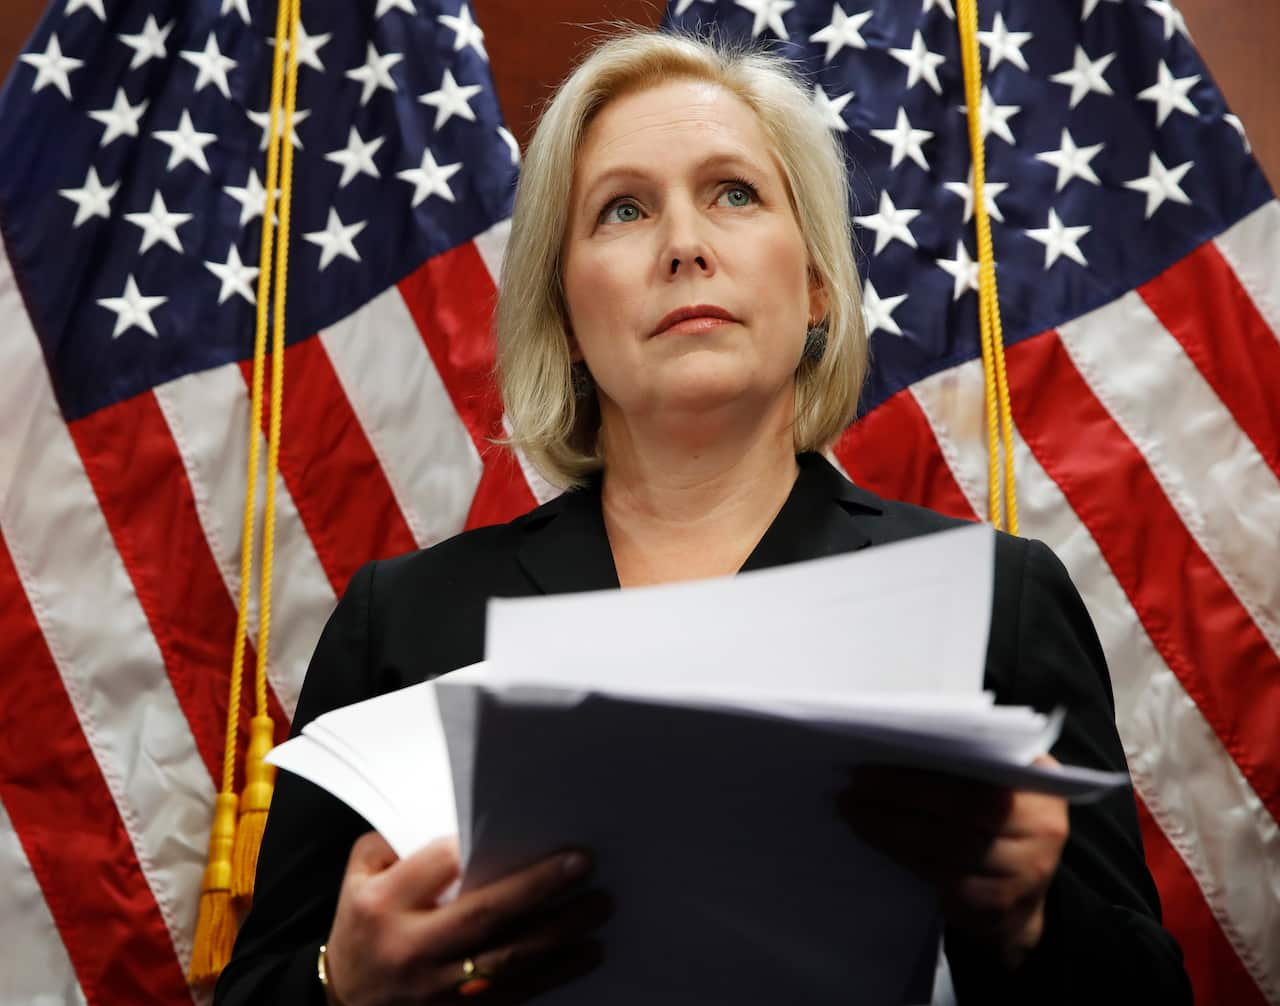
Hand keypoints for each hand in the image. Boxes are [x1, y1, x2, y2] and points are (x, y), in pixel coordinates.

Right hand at [323, 832, 606, 1005]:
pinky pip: (516, 993)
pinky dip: (556, 972)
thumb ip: (397, 844)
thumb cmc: (362, 925)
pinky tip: (587, 952)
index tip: (527, 824)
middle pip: (485, 914)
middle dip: (539, 888)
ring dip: (561, 933)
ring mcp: (437, 988)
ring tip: (599, 905)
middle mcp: (412, 947)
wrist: (342, 1001)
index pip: (440, 865)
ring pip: (510, 959)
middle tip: (583, 863)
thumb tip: (454, 821)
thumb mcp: (360, 876)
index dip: (481, 845)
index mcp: (385, 904)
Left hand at [839, 757, 1068, 968]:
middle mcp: (1043, 829)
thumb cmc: (997, 815)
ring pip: (950, 851)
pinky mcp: (1003, 909)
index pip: (975, 776)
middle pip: (961, 813)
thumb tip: (894, 739)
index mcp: (1040, 784)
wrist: (1024, 887)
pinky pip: (949, 885)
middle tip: (851, 791)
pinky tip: (879, 845)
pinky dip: (909, 862)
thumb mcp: (996, 778)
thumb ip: (966, 759)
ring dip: (893, 832)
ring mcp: (1027, 873)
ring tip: (854, 814)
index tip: (869, 768)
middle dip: (898, 800)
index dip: (919, 775)